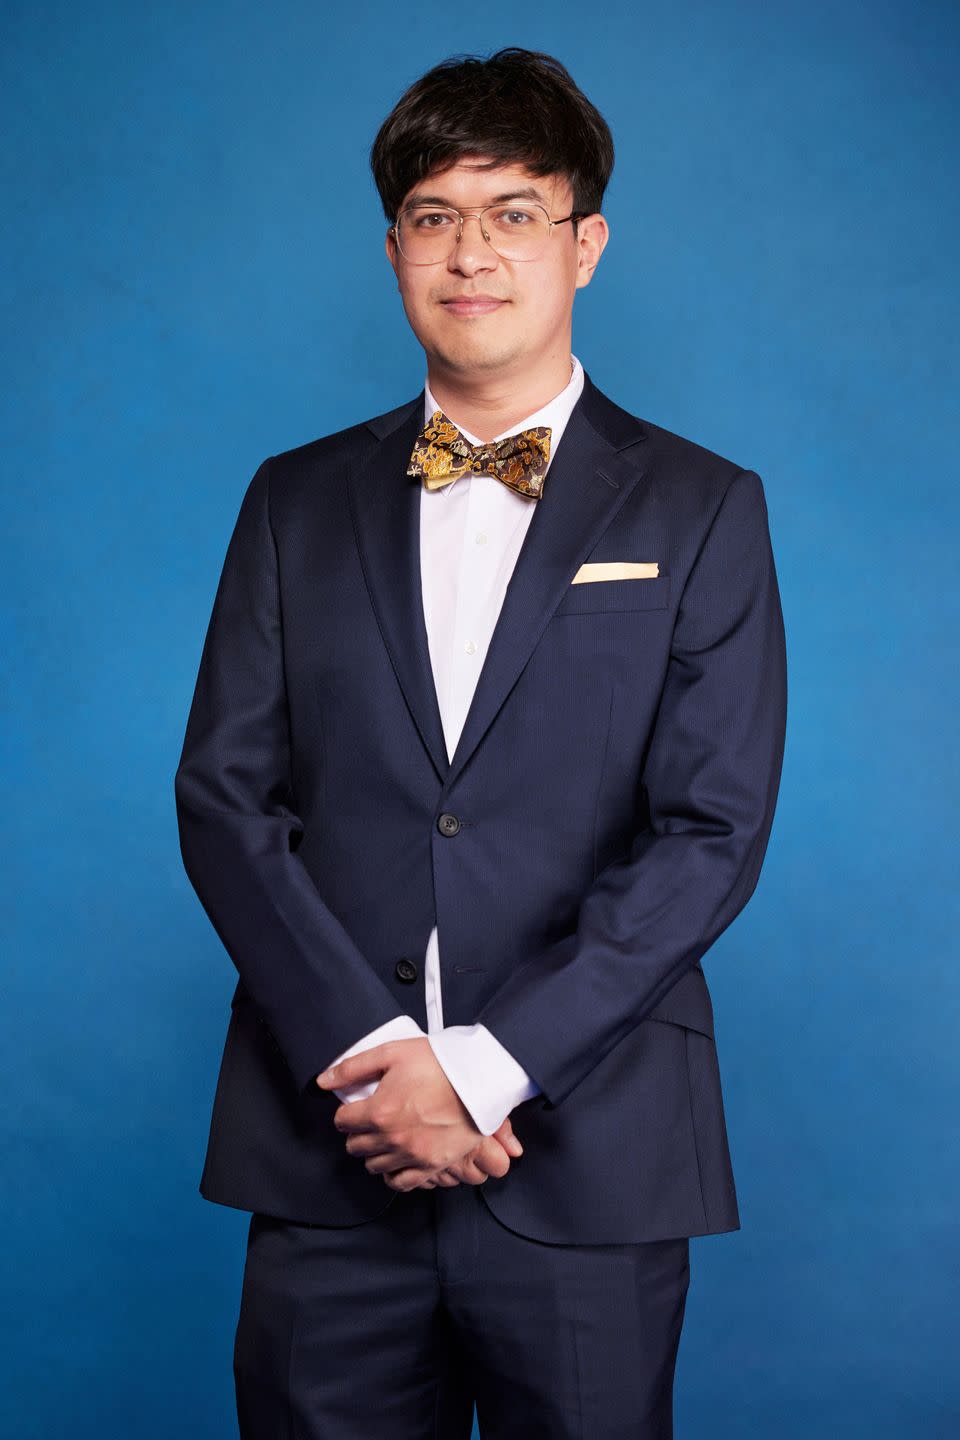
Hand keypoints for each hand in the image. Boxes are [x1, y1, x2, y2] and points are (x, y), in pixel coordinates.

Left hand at [315, 1038, 523, 1191]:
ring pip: (374, 1166)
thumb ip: (353, 1068)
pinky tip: (396, 1160)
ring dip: (373, 1152)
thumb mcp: (392, 1053)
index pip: (343, 1121)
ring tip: (383, 1138)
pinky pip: (400, 1183)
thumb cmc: (440, 1062)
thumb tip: (324, 1080)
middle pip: (355, 1146)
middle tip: (369, 1121)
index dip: (346, 1112)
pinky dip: (393, 1174)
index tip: (355, 1107)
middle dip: (357, 1132)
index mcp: (379, 1111)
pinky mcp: (432, 1165)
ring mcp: (412, 1155)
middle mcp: (392, 1138)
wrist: (480, 1078)